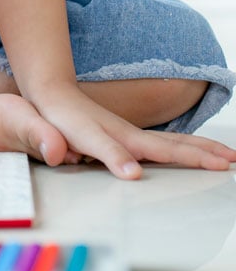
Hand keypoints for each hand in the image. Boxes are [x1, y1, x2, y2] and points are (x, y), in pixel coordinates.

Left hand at [35, 87, 235, 178]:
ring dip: (197, 148)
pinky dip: (177, 147)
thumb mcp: (85, 139)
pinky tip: (181, 153)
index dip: (198, 158)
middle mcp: (135, 135)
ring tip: (220, 155)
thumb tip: (135, 175)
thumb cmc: (65, 118)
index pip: (172, 151)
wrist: (52, 95)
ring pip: (172, 142)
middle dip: (208, 152)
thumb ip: (109, 155)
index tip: (224, 165)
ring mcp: (130, 134)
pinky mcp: (122, 136)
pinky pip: (158, 144)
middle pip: (180, 144)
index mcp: (131, 139)